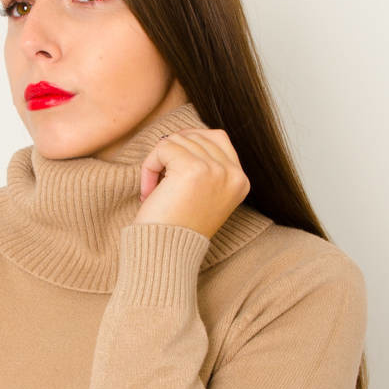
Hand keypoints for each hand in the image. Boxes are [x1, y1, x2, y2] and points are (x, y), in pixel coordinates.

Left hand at [134, 127, 249, 237]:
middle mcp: (233, 174)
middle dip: (171, 153)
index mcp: (240, 181)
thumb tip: (184, 135)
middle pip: (196, 136)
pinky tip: (148, 191)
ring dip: (158, 162)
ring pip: (178, 140)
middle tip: (159, 182)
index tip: (171, 169)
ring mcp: (216, 170)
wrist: (167, 254)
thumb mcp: (204, 196)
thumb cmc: (177, 229)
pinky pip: (163, 148)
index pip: (217, 137)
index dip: (188, 145)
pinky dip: (148, 167)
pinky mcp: (193, 169)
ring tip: (153, 190)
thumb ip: (206, 167)